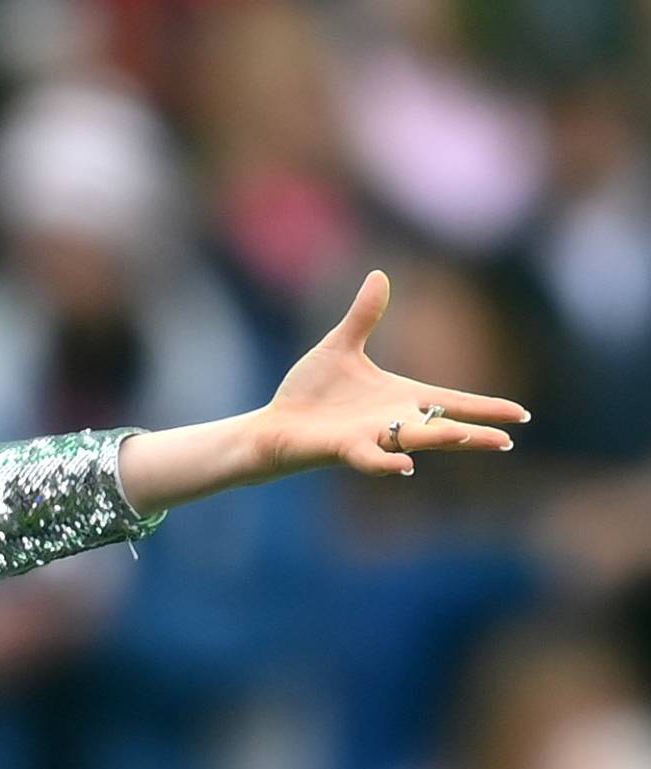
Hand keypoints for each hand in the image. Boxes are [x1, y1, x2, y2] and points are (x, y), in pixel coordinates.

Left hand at [250, 269, 528, 478]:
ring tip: (466, 437)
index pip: (452, 402)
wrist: (274, 422)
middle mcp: (393, 421)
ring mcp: (371, 437)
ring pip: (412, 441)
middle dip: (474, 433)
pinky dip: (386, 462)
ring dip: (437, 440)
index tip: (521, 415)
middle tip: (507, 440)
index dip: (485, 408)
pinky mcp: (343, 449)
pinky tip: (405, 467)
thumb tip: (379, 274)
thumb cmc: (310, 392)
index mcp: (401, 397)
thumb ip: (364, 316)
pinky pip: (370, 458)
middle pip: (443, 428)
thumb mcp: (341, 346)